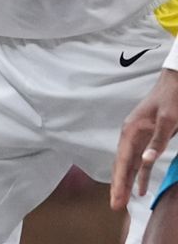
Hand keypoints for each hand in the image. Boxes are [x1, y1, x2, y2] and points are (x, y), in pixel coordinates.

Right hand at [111, 68, 177, 209]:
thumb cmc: (171, 99)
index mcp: (131, 131)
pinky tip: (140, 188)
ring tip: (122, 201)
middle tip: (116, 206)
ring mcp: (137, 137)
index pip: (123, 161)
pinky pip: (140, 161)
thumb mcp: (168, 120)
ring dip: (126, 182)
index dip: (119, 182)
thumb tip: (145, 161)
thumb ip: (157, 142)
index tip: (117, 200)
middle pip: (121, 165)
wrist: (176, 82)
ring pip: (128, 164)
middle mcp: (130, 135)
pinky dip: (139, 175)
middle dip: (117, 186)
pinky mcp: (147, 139)